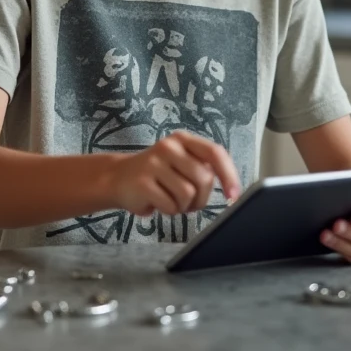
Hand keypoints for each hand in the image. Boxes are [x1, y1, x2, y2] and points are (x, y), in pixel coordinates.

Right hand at [110, 131, 241, 216]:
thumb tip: (231, 189)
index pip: (214, 153)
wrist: (117, 178)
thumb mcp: (181, 163)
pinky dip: (169, 211)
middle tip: (188, 202)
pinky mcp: (142, 182)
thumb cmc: (157, 175)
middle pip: (203, 179)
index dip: (228, 175)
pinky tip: (157, 202)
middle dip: (201, 198)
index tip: (233, 195)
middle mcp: (169, 146)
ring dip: (183, 206)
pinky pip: (170, 205)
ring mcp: (153, 163)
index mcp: (183, 139)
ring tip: (170, 199)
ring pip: (188, 195)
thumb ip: (203, 169)